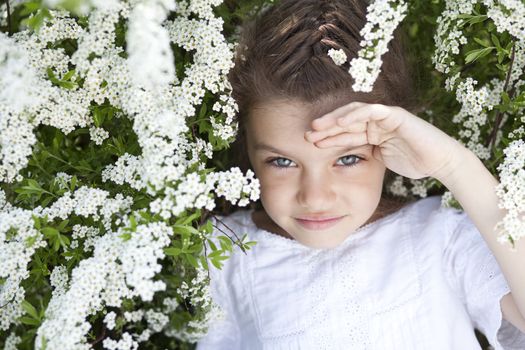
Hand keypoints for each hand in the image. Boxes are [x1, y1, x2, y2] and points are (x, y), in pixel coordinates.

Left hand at [304, 102, 465, 180]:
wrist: (439, 162)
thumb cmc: (414, 162)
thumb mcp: (381, 161)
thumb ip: (364, 156)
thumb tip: (342, 163)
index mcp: (372, 133)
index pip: (345, 133)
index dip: (327, 137)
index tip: (309, 144)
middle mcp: (376, 122)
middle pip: (345, 121)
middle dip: (325, 127)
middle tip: (306, 134)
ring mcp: (385, 116)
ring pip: (354, 114)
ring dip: (335, 119)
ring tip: (317, 127)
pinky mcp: (395, 114)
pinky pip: (372, 111)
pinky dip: (355, 115)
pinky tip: (340, 122)